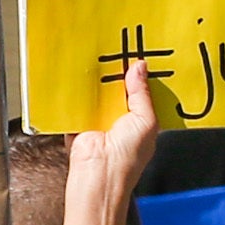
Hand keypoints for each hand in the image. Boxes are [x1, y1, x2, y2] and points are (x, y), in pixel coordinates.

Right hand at [76, 59, 163, 206]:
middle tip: (118, 50)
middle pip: (119, 90)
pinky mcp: (80, 121)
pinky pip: (79, 101)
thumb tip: (140, 68)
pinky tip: (81, 76)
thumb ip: (142, 93)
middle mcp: (121, 121)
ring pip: (99, 92)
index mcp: (141, 122)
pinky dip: (78, 91)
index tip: (139, 55)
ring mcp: (100, 120)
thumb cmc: (127, 157)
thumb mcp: (146, 120)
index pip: (142, 93)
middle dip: (119, 74)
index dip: (141, 76)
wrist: (99, 174)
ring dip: (98, 81)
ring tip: (99, 58)